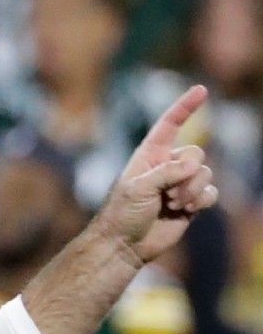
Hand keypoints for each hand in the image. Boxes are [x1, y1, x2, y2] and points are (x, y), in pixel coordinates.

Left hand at [94, 85, 217, 263]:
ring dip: (192, 191)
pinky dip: (201, 200)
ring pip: (205, 174)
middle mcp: (167, 165)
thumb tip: (194, 165)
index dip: (185, 106)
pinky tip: (185, 211)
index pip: (169, 124)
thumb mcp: (138, 188)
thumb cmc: (122, 213)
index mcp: (149, 154)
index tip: (201, 90)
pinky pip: (211, 192)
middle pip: (196, 154)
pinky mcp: (191, 201)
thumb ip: (166, 173)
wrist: (126, 244)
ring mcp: (180, 183)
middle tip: (168, 195)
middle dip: (188, 175)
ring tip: (172, 205)